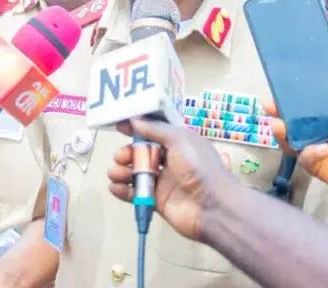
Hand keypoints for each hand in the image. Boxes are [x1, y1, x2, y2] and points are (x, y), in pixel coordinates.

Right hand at [108, 119, 237, 242]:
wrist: (212, 206)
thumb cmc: (199, 167)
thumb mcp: (179, 140)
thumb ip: (156, 130)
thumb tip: (135, 120)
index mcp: (178, 143)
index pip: (153, 132)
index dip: (137, 128)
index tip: (119, 126)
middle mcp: (170, 160)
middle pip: (141, 153)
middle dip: (127, 153)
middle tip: (120, 157)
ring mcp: (163, 181)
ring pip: (136, 173)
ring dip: (122, 171)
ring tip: (115, 173)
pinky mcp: (157, 200)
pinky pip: (136, 193)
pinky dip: (123, 190)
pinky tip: (115, 187)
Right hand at [267, 83, 327, 231]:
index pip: (318, 107)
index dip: (303, 98)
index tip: (290, 86)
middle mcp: (327, 135)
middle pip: (299, 123)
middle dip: (282, 113)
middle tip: (270, 105)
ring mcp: (322, 152)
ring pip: (296, 141)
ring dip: (284, 133)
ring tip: (278, 125)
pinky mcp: (322, 170)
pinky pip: (307, 160)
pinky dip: (309, 153)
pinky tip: (319, 148)